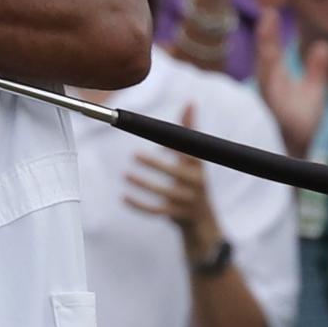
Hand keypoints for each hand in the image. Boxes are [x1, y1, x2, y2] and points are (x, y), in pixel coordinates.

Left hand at [123, 105, 223, 260]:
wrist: (203, 224)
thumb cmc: (193, 183)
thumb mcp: (193, 160)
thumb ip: (187, 133)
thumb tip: (190, 102)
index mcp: (199, 167)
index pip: (191, 152)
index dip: (178, 142)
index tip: (159, 133)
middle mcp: (196, 184)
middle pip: (176, 174)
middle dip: (156, 164)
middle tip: (134, 155)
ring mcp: (188, 202)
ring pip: (165, 194)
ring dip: (144, 185)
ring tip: (126, 175)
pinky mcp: (178, 217)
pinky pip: (157, 212)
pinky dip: (139, 205)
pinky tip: (123, 198)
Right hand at [254, 11, 327, 159]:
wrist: (296, 157)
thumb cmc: (299, 123)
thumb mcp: (312, 92)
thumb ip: (316, 70)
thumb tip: (324, 44)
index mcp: (274, 80)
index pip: (270, 52)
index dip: (269, 33)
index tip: (270, 11)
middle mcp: (267, 91)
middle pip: (265, 61)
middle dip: (265, 40)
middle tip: (268, 16)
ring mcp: (269, 107)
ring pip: (266, 81)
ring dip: (266, 62)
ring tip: (268, 42)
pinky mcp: (275, 125)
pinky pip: (271, 108)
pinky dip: (271, 95)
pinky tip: (273, 81)